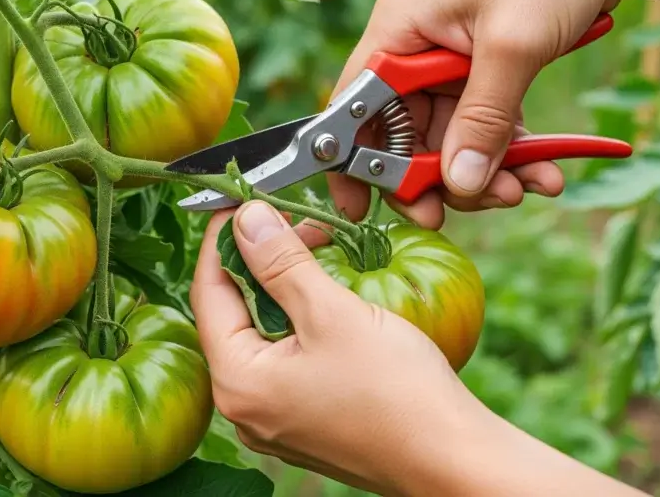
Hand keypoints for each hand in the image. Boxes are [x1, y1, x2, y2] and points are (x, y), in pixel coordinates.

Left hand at [191, 201, 650, 495]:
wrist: (452, 459)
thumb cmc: (396, 390)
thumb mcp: (331, 312)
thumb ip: (281, 263)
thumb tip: (246, 218)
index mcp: (237, 382)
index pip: (208, 293)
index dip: (223, 240)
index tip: (242, 200)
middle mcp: (244, 406)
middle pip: (233, 314)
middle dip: (260, 261)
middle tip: (297, 221)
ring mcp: (273, 418)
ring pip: (261, 334)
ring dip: (283, 287)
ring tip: (319, 249)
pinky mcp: (303, 420)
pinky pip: (285, 358)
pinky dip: (300, 320)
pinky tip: (327, 294)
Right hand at [329, 0, 623, 229]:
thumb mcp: (513, 46)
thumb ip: (483, 119)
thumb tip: (459, 185)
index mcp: (399, 31)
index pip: (355, 107)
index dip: (353, 161)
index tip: (359, 209)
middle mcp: (414, 51)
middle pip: (404, 136)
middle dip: (439, 177)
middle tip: (470, 206)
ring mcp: (448, 67)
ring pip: (448, 142)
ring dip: (485, 173)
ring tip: (526, 188)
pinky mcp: (482, 76)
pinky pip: (484, 130)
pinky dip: (510, 156)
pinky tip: (544, 173)